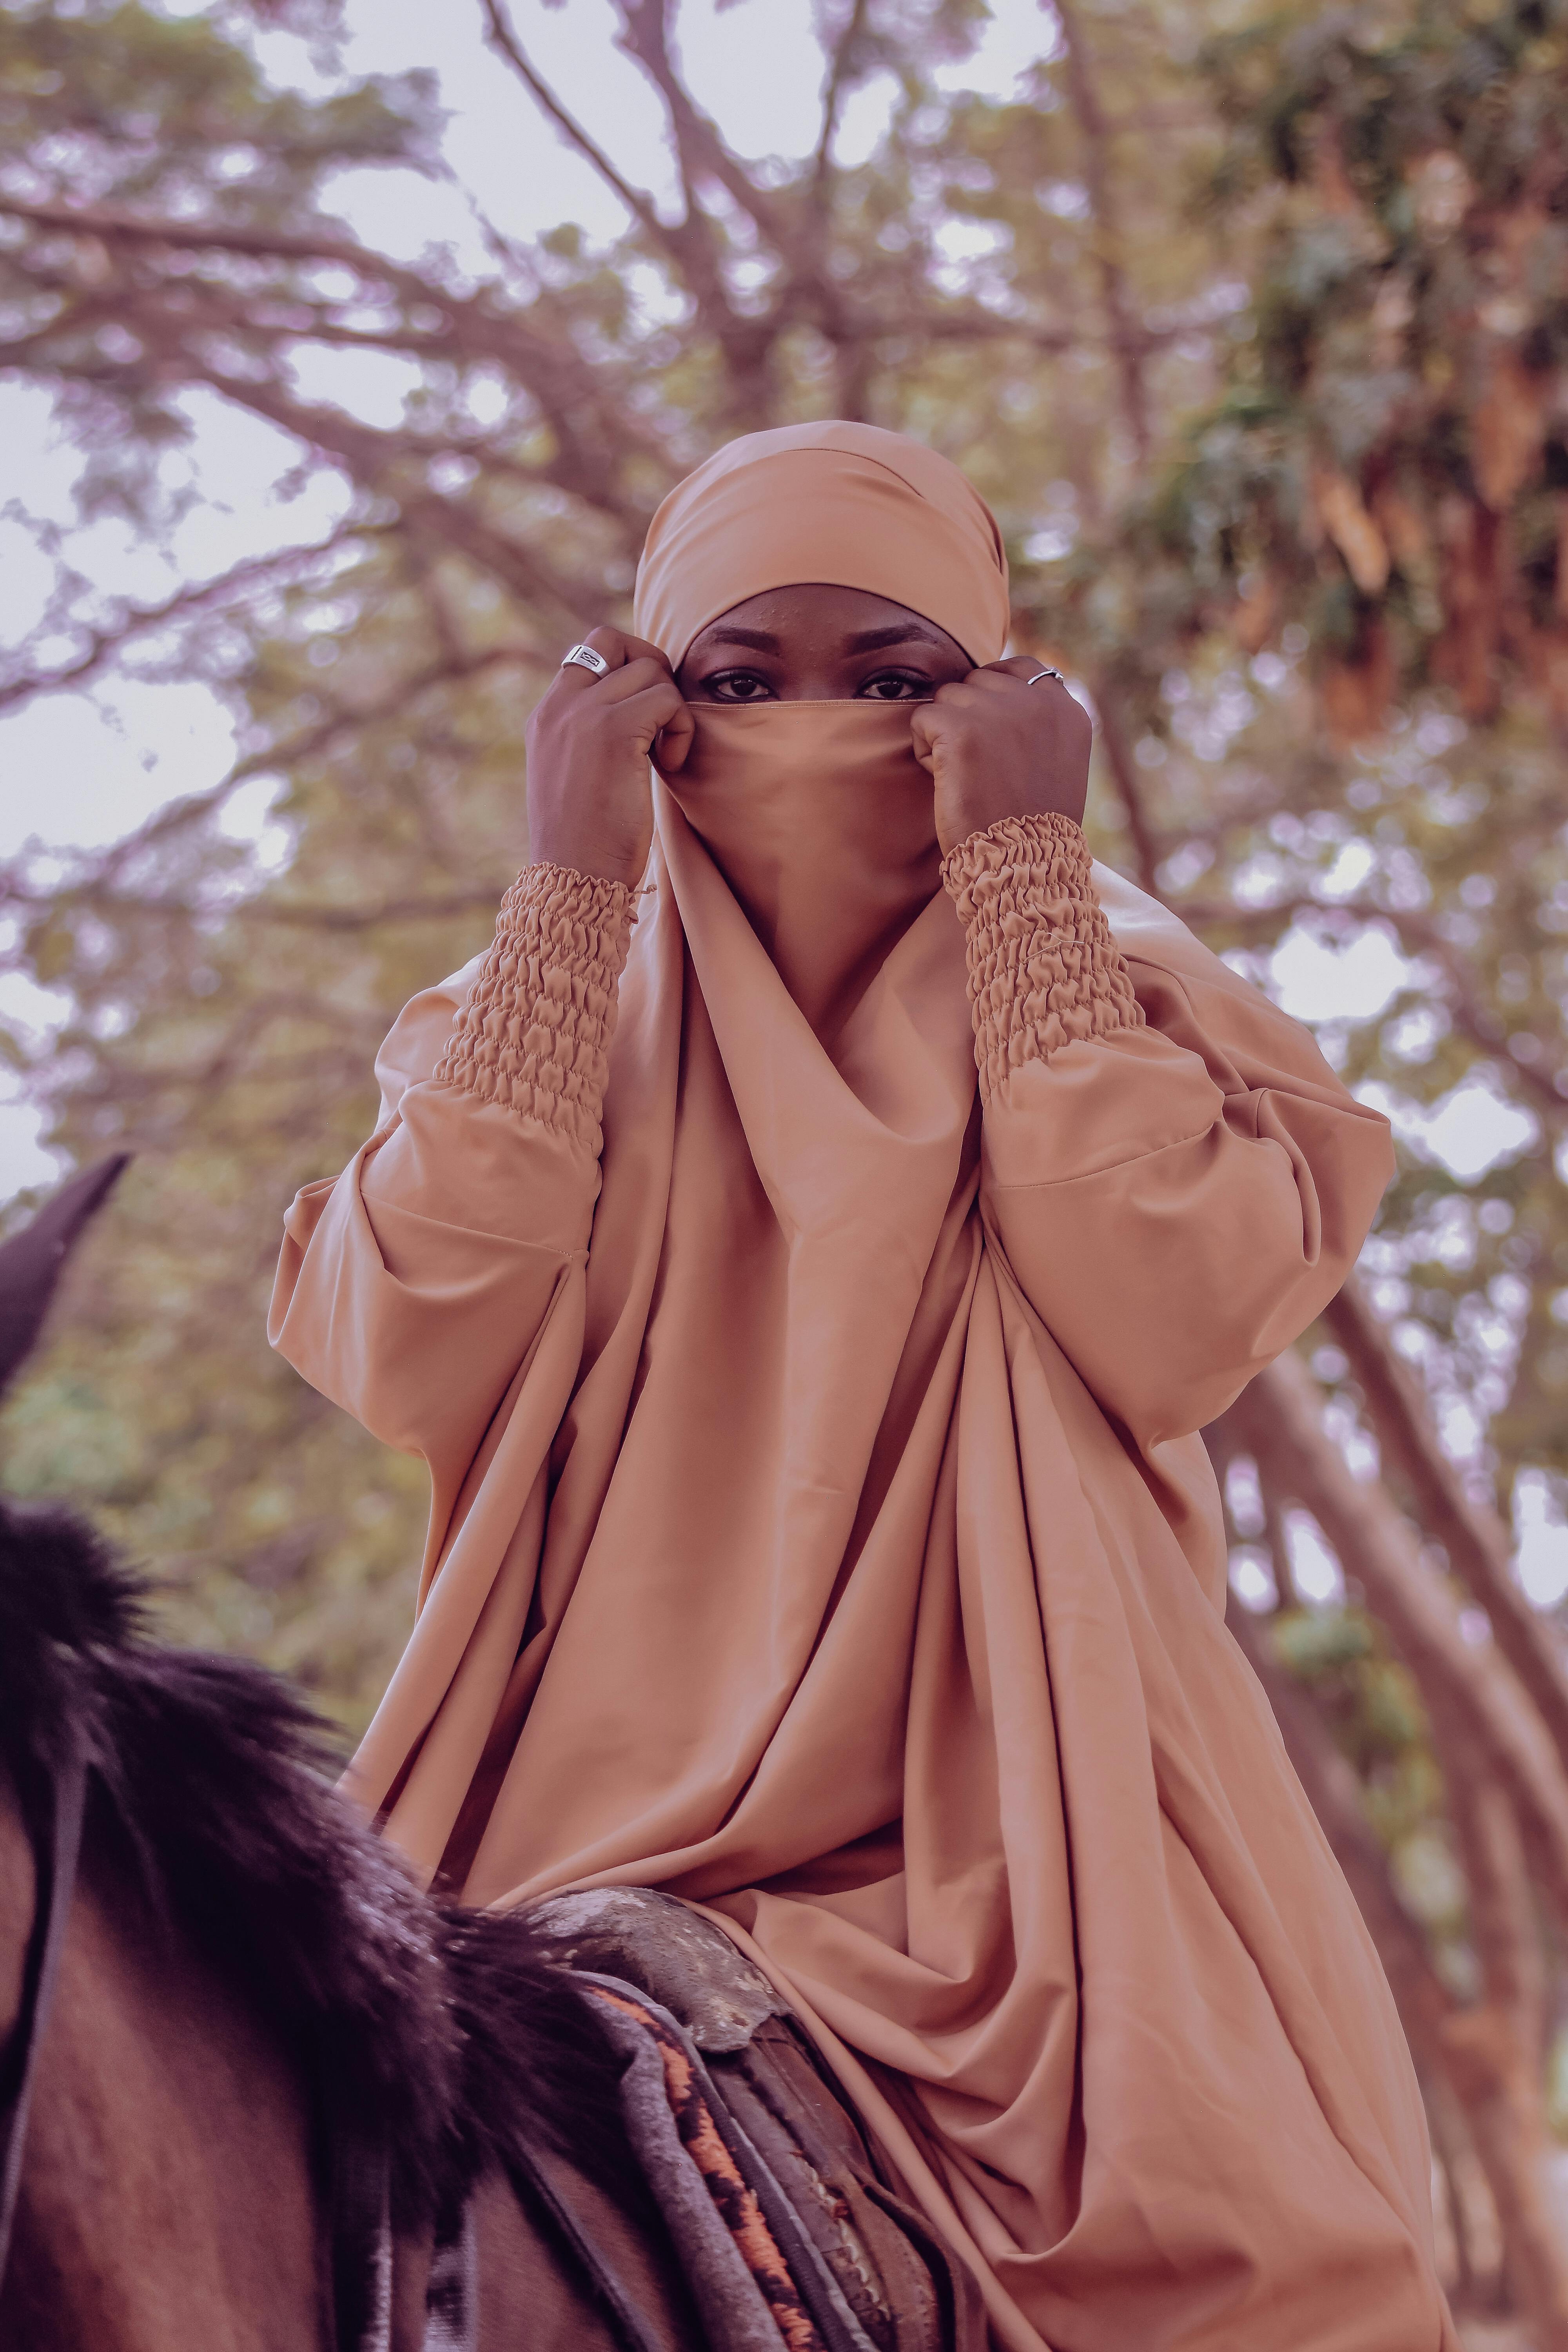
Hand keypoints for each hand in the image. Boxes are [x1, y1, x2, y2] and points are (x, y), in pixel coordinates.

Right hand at [525, 627, 694, 885]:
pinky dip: (680, 729)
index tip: (646, 712)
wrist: (574, 876)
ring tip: (662, 755)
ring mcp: (583, 713)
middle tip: (662, 720)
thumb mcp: (577, 773)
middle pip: (619, 642)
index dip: (629, 666)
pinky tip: (669, 765)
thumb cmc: (585, 840)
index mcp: (547, 714)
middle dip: (654, 672)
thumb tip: (640, 710)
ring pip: (650, 670)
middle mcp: (560, 705)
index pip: (591, 649)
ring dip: (671, 709)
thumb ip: (592, 734)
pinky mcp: (613, 730)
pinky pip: (667, 698)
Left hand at [909, 658, 1091, 856]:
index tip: (985, 726)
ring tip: (966, 775)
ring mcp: (1000, 710)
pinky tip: (946, 779)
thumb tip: (1001, 690)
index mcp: (1066, 710)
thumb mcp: (1056, 761)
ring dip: (945, 733)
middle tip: (979, 766)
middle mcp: (1038, 702)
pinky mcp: (962, 727)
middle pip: (978, 681)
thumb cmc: (1032, 824)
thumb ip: (1038, 722)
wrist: (1020, 863)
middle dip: (969, 717)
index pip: (1021, 668)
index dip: (993, 690)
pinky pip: (923, 718)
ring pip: (949, 697)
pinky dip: (924, 750)